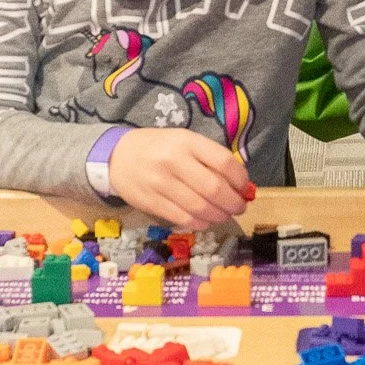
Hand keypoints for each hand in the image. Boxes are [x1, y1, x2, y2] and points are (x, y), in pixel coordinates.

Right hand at [110, 128, 254, 228]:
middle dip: (233, 202)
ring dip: (218, 215)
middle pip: (213, 188)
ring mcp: (160, 183)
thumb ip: (210, 158)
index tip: (245, 188)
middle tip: (240, 207)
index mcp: (186, 141)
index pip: (223, 162)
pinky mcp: (150, 202)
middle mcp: (173, 161)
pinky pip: (182, 217)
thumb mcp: (185, 141)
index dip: (240, 179)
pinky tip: (205, 220)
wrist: (118, 156)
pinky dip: (199, 223)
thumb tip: (241, 185)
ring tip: (223, 215)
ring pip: (199, 207)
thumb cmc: (159, 148)